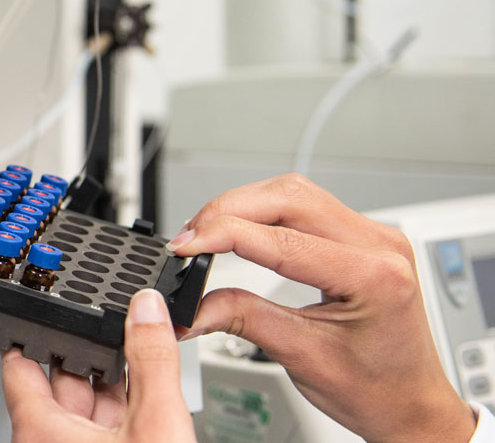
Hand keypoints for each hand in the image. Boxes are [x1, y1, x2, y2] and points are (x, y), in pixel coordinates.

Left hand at [1, 288, 195, 441]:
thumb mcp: (155, 423)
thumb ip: (152, 362)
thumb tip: (147, 310)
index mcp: (38, 431)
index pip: (17, 364)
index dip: (29, 329)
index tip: (37, 305)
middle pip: (59, 380)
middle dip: (85, 349)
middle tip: (105, 319)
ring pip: (85, 407)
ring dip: (108, 380)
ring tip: (132, 349)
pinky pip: (103, 429)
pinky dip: (122, 408)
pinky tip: (146, 394)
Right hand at [169, 173, 474, 442]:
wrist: (412, 405)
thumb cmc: (377, 390)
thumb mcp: (302, 356)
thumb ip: (242, 319)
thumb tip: (193, 306)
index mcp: (374, 276)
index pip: (282, 240)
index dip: (223, 235)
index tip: (185, 247)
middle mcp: (379, 245)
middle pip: (288, 197)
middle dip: (228, 211)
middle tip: (189, 239)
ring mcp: (373, 236)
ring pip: (294, 192)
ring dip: (244, 206)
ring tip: (208, 233)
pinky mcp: (361, 236)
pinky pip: (306, 204)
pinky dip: (264, 212)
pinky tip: (242, 227)